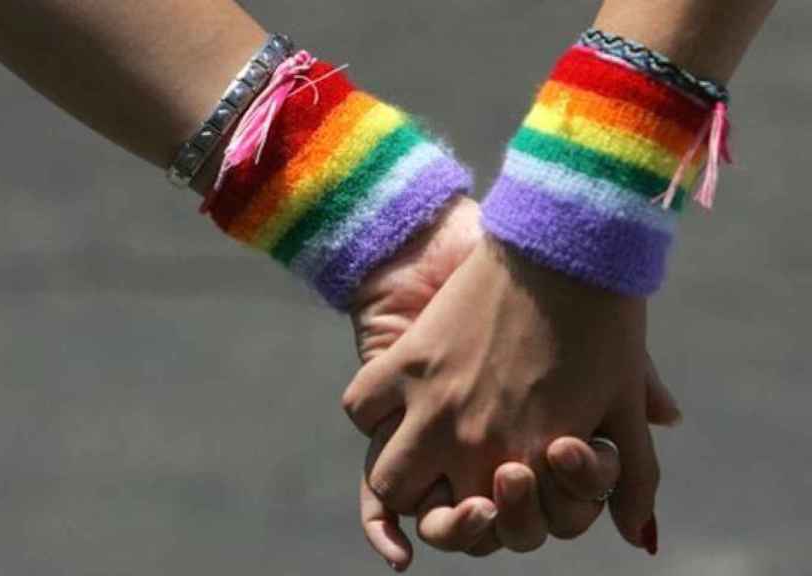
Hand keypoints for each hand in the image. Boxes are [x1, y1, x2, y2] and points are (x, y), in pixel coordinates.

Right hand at [347, 197, 678, 566]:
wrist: (565, 243)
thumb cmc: (606, 322)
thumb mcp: (624, 404)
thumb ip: (632, 477)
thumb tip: (642, 535)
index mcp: (527, 462)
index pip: (486, 532)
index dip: (482, 525)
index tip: (489, 500)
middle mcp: (472, 445)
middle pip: (428, 517)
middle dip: (439, 515)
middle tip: (453, 489)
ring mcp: (432, 405)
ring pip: (386, 478)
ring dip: (399, 478)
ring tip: (418, 457)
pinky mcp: (405, 360)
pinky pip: (362, 407)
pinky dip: (371, 413)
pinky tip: (392, 407)